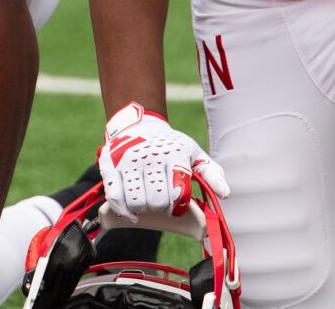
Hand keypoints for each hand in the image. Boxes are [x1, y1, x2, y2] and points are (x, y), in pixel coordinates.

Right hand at [98, 102, 229, 221]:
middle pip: (157, 200)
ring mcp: (127, 160)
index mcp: (175, 153)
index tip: (179, 203)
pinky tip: (132, 211)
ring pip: (136, 202)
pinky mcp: (110, 165)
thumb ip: (212, 174)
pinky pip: (115, 198)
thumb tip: (225, 194)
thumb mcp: (194, 154)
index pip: (179, 194)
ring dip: (144, 209)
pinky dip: (124, 211)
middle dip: (162, 206)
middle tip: (162, 200)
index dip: (180, 205)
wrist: (139, 123)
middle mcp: (150, 155)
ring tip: (147, 200)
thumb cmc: (171, 145)